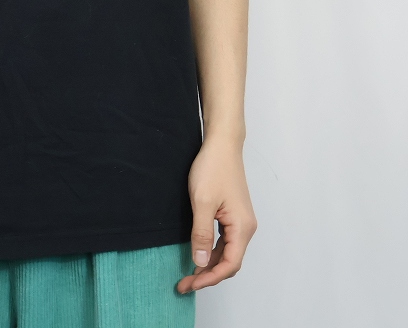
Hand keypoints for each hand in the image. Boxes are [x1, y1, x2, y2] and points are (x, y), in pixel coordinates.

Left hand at [177, 137, 256, 293]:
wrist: (222, 144)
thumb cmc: (213, 168)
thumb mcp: (202, 202)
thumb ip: (201, 234)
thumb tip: (200, 262)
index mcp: (242, 227)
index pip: (229, 264)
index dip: (210, 278)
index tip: (190, 284)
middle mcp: (246, 227)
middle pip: (230, 262)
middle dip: (208, 275)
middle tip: (184, 283)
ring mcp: (240, 221)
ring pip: (227, 252)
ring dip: (209, 264)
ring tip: (189, 274)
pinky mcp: (233, 214)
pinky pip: (225, 240)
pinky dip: (212, 251)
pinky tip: (198, 253)